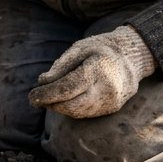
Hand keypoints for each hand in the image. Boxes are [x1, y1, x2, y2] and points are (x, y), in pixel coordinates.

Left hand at [28, 25, 156, 118]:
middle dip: (50, 104)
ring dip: (58, 108)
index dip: (47, 94)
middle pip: (72, 105)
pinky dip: (71, 109)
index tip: (31, 96)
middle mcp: (107, 89)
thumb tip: (42, 82)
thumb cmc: (100, 49)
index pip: (68, 88)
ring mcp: (111, 101)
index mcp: (98, 70)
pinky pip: (86, 113)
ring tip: (46, 99)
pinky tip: (62, 101)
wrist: (130, 58)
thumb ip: (60, 66)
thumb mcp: (79, 48)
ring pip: (78, 112)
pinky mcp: (111, 108)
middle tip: (35, 99)